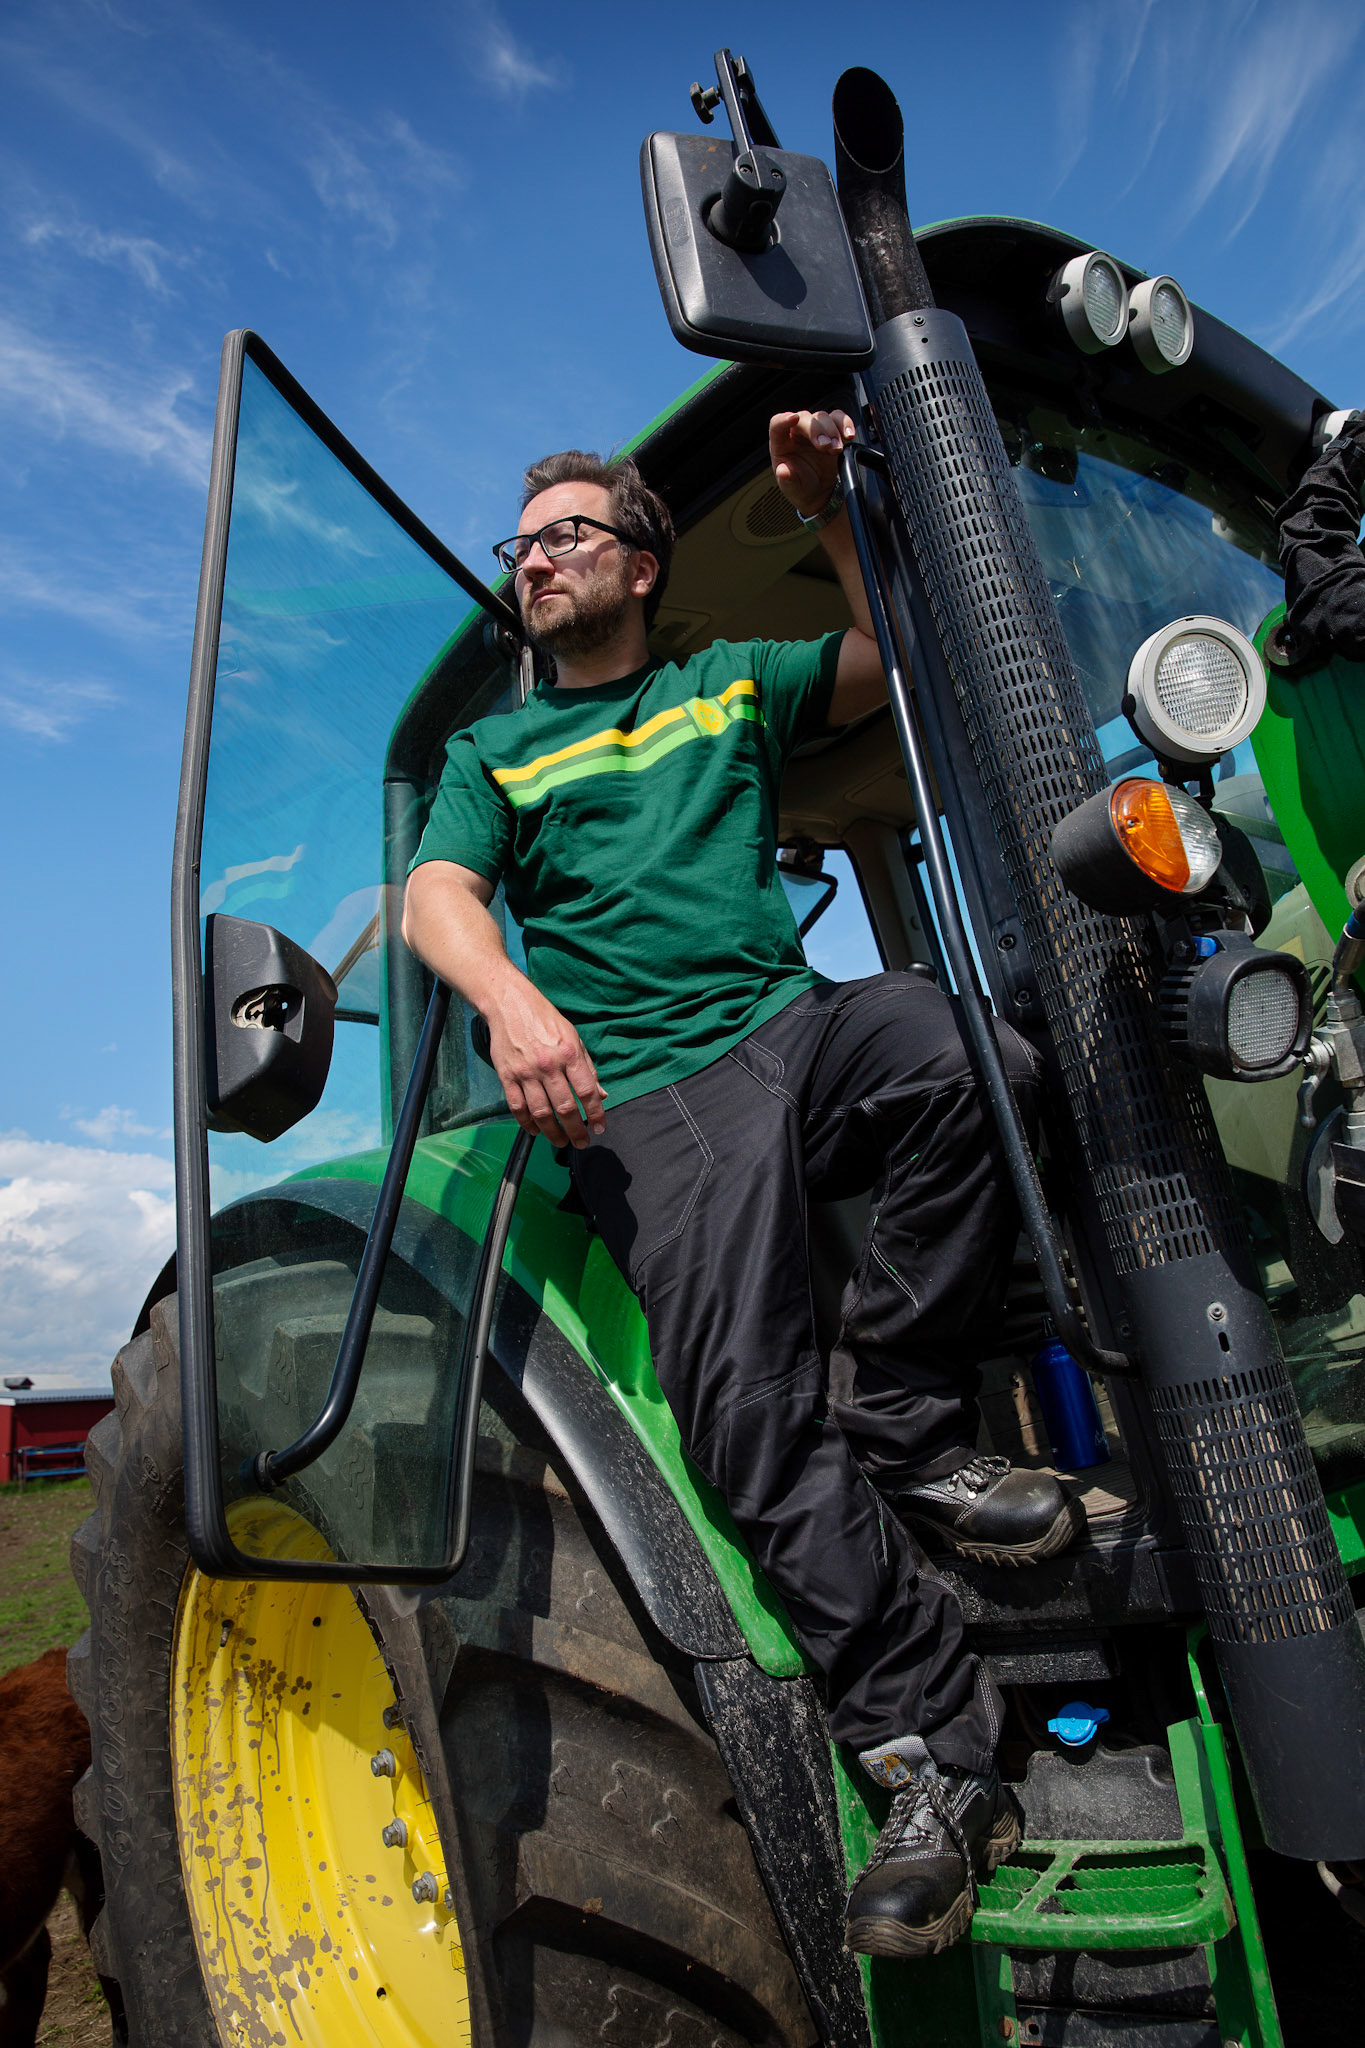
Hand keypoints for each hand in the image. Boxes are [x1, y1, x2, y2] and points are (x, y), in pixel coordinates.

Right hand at [486, 980, 606, 1149]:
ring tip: (561, 1142)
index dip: (596, 1114)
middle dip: (576, 1131)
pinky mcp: (507, 1076)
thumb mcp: (574, 1038)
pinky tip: (536, 1131)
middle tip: (582, 1143)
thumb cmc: (546, 1021)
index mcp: (569, 1054)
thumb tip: (602, 1095)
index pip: (587, 1092)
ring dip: (552, 1133)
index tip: (600, 1128)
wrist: (510, 1004)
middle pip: (565, 1107)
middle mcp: (549, 1065)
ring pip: (541, 1112)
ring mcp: (526, 1072)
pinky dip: (527, 1124)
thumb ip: (588, 1068)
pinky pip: (517, 1107)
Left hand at [769, 409, 856, 518]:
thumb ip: (788, 479)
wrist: (819, 492)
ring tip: (836, 450)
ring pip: (822, 417)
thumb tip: (783, 471)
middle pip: (804, 418)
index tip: (793, 418)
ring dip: (832, 431)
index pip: (777, 424)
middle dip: (816, 430)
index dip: (783, 419)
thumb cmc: (801, 486)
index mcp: (780, 443)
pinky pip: (838, 419)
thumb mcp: (792, 487)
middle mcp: (796, 433)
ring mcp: (814, 430)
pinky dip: (845, 424)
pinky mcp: (831, 431)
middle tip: (825, 446)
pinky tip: (849, 435)